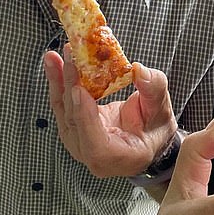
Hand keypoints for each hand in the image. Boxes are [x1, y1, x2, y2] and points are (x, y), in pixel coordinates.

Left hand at [44, 47, 177, 177]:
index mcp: (120, 157)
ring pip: (63, 113)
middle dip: (70, 87)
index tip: (79, 89)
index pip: (96, 144)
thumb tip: (139, 70)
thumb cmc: (155, 128)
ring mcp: (80, 143)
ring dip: (57, 82)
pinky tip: (55, 63)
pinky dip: (58, 84)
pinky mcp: (74, 129)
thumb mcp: (161, 109)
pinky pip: (62, 106)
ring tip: (53, 57)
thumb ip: (153, 89)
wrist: (147, 138)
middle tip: (69, 57)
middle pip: (75, 122)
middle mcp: (94, 156)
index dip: (85, 118)